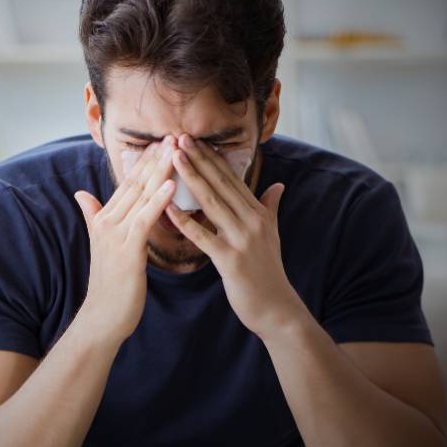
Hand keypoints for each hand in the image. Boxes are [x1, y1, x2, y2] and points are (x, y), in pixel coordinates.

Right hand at [74, 136, 176, 344]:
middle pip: (136, 183)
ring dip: (160, 171)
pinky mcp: (127, 250)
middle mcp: (107, 221)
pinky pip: (144, 220)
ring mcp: (115, 235)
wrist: (103, 317)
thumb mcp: (102, 244)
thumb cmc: (110, 283)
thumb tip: (81, 194)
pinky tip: (172, 184)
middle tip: (175, 135)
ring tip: (177, 150)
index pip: (129, 183)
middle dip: (156, 158)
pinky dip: (158, 201)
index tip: (163, 141)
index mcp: (105, 218)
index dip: (146, 161)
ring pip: (141, 196)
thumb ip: (93, 215)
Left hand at [165, 134, 306, 338]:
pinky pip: (203, 236)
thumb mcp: (272, 235)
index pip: (231, 179)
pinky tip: (167, 206)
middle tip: (179, 137)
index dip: (212, 158)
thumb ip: (271, 208)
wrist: (277, 309)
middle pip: (221, 184)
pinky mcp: (230, 259)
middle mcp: (252, 221)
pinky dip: (184, 220)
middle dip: (199, 159)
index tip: (194, 139)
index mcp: (258, 213)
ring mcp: (242, 239)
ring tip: (174, 157)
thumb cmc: (268, 272)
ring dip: (191, 178)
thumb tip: (278, 185)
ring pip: (212, 202)